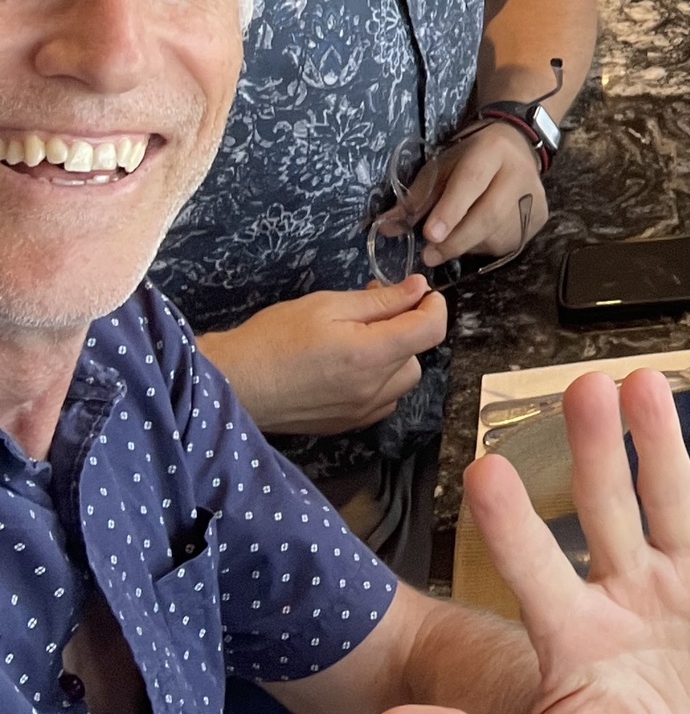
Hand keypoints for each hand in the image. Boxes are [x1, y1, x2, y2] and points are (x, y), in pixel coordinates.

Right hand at [197, 278, 446, 432]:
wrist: (232, 383)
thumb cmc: (273, 338)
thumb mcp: (327, 305)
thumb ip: (380, 300)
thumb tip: (419, 289)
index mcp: (370, 355)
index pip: (431, 330)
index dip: (433, 305)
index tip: (420, 292)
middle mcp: (372, 389)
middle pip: (418, 353)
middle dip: (406, 326)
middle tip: (373, 308)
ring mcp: (360, 412)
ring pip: (403, 378)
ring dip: (394, 355)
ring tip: (359, 337)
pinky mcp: (347, 425)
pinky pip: (383, 399)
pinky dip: (380, 380)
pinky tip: (351, 365)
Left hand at [370, 371, 689, 713]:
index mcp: (574, 632)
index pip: (535, 569)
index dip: (512, 524)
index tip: (482, 469)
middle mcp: (627, 586)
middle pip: (606, 507)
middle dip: (594, 449)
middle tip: (581, 387)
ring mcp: (687, 576)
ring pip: (671, 494)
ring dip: (661, 439)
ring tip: (645, 383)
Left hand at [398, 123, 547, 265]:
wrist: (516, 148)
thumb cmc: (471, 157)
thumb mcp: (441, 166)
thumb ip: (417, 196)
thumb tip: (388, 227)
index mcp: (492, 150)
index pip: (472, 181)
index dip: (450, 210)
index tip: (430, 234)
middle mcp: (520, 173)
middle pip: (489, 215)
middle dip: (455, 240)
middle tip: (429, 255)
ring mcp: (534, 198)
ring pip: (497, 235)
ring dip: (468, 245)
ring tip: (451, 241)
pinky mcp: (539, 218)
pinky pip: (508, 244)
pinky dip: (484, 247)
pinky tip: (475, 236)